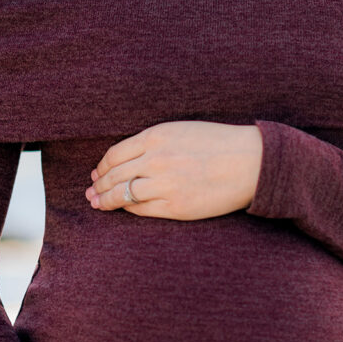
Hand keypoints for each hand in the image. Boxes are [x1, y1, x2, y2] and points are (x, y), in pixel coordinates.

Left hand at [84, 120, 262, 219]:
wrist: (251, 162)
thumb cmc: (219, 144)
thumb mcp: (181, 131)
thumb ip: (154, 142)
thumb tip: (127, 159)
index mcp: (156, 136)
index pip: (114, 154)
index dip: (101, 167)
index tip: (97, 173)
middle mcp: (156, 160)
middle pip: (113, 175)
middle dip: (98, 185)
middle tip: (91, 192)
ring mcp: (164, 184)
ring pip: (122, 195)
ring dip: (105, 201)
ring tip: (97, 204)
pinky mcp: (176, 206)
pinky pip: (141, 210)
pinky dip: (128, 210)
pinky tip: (124, 210)